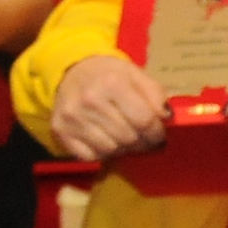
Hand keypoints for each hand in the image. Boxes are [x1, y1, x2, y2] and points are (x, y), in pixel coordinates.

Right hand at [51, 54, 168, 161]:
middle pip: (128, 138)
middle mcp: (90, 100)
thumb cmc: (109, 74)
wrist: (72, 70)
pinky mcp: (60, 130)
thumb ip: (155, 94)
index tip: (160, 136)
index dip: (157, 132)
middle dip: (143, 143)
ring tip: (127, 139)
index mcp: (113, 83)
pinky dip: (103, 154)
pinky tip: (108, 141)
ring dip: (124, 149)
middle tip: (146, 140)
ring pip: (111, 150)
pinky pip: (90, 157)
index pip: (144, 120)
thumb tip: (166, 117)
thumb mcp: (136, 74)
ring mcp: (72, 118)